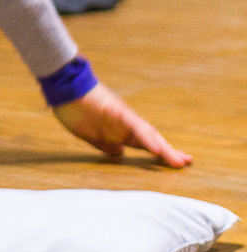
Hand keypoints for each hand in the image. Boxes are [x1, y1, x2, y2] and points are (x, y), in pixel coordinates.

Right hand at [53, 82, 191, 167]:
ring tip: (178, 160)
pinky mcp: (118, 113)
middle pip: (152, 141)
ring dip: (164, 148)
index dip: (161, 154)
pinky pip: (135, 127)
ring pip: (148, 135)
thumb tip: (120, 152)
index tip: (176, 164)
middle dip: (169, 152)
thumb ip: (105, 144)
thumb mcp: (90, 134)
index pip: (145, 145)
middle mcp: (125, 125)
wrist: (64, 87)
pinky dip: (146, 138)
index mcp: (119, 131)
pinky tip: (156, 149)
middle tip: (187, 162)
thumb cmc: (73, 109)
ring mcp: (123, 118)